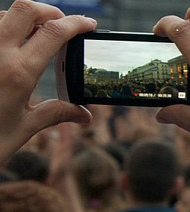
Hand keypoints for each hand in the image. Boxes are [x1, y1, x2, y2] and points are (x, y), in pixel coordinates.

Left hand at [0, 0, 96, 162]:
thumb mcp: (24, 128)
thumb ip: (55, 113)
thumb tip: (83, 114)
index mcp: (18, 72)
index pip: (54, 32)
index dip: (76, 23)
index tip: (89, 25)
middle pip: (27, 9)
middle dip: (50, 11)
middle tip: (62, 24)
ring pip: (3, 15)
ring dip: (23, 19)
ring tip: (34, 35)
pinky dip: (2, 29)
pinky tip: (9, 48)